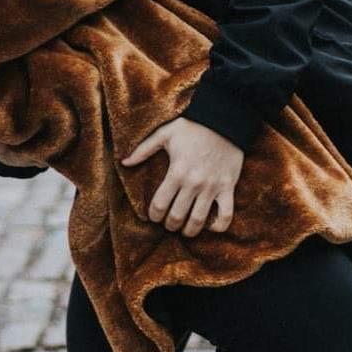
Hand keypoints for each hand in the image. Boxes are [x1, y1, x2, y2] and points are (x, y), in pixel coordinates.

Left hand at [122, 118, 243, 238]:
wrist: (224, 120)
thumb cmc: (192, 127)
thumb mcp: (164, 134)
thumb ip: (143, 150)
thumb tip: (123, 162)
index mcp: (176, 172)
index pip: (160, 205)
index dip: (154, 216)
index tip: (154, 217)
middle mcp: (193, 183)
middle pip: (177, 217)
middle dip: (170, 225)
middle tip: (169, 224)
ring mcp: (212, 187)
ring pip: (198, 220)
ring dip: (189, 231)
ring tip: (185, 230)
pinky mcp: (228, 187)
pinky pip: (226, 215)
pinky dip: (219, 226)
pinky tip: (210, 226)